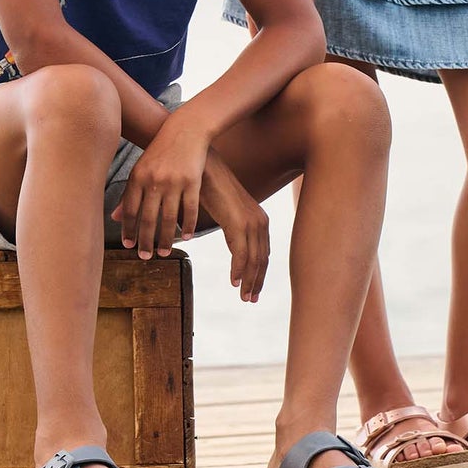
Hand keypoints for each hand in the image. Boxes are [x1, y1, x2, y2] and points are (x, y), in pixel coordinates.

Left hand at [111, 111, 210, 259]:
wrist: (185, 130)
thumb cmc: (160, 151)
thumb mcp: (141, 168)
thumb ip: (129, 193)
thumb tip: (114, 218)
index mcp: (138, 177)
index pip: (131, 210)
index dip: (129, 230)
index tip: (129, 246)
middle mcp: (154, 180)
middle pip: (148, 218)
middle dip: (146, 241)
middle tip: (145, 257)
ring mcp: (174, 181)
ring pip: (169, 218)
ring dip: (166, 239)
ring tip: (164, 253)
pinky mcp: (192, 181)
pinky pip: (190, 209)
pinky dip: (188, 225)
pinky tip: (185, 237)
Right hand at [201, 150, 269, 302]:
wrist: (204, 167)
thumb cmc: (211, 187)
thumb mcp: (226, 211)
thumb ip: (231, 227)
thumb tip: (230, 239)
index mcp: (259, 219)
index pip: (263, 252)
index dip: (260, 273)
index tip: (253, 289)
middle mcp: (260, 221)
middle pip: (262, 259)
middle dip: (257, 282)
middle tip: (250, 299)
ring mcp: (250, 222)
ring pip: (254, 260)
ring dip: (249, 281)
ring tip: (243, 297)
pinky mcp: (238, 223)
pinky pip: (241, 254)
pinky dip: (238, 270)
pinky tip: (233, 281)